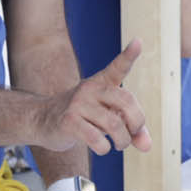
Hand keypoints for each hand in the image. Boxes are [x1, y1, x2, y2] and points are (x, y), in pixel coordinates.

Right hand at [34, 41, 151, 154]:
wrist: (43, 121)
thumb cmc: (83, 118)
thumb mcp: (108, 119)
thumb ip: (131, 130)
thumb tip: (147, 146)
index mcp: (101, 82)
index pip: (117, 67)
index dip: (129, 55)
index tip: (139, 42)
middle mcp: (90, 89)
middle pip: (126, 102)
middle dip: (136, 124)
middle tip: (133, 134)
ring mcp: (78, 104)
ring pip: (114, 124)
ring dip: (122, 141)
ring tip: (119, 145)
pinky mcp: (69, 121)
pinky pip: (96, 138)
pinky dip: (104, 148)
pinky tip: (102, 147)